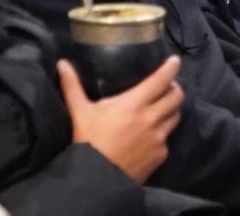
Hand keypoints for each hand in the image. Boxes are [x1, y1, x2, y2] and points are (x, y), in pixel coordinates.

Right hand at [58, 57, 183, 182]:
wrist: (95, 179)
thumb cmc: (87, 141)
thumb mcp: (80, 112)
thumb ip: (72, 86)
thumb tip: (62, 64)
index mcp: (134, 104)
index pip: (162, 80)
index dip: (171, 68)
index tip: (174, 61)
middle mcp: (151, 118)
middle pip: (177, 96)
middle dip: (174, 88)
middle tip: (166, 87)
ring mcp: (159, 138)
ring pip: (175, 116)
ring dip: (170, 110)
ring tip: (160, 109)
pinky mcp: (161, 154)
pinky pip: (167, 138)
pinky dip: (161, 134)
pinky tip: (149, 136)